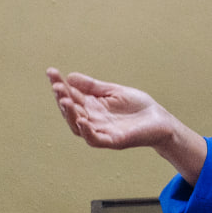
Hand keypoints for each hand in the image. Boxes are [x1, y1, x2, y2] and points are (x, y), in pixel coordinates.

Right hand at [48, 68, 207, 183]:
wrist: (161, 121)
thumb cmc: (138, 107)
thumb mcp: (114, 92)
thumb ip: (93, 87)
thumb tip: (70, 76)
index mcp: (91, 106)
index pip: (71, 95)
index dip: (60, 84)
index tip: (50, 71)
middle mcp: (92, 119)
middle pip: (71, 110)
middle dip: (62, 97)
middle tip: (56, 85)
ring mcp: (101, 131)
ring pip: (78, 126)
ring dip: (69, 114)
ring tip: (64, 100)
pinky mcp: (113, 141)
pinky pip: (95, 139)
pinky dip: (86, 131)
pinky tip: (82, 120)